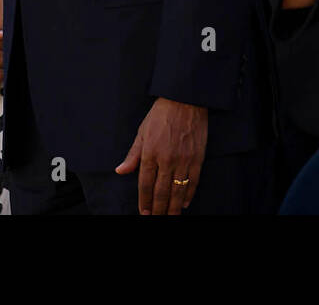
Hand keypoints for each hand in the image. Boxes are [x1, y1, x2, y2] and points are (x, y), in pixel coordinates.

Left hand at [115, 98, 207, 214]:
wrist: (184, 99)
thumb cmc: (161, 114)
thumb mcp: (142, 132)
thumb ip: (132, 155)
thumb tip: (120, 171)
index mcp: (150, 153)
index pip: (145, 184)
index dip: (144, 201)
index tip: (144, 212)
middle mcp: (166, 159)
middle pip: (161, 191)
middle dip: (158, 209)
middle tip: (156, 219)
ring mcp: (183, 159)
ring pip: (177, 190)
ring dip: (173, 207)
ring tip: (170, 217)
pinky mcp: (197, 157)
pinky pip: (193, 181)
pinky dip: (189, 194)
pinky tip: (185, 203)